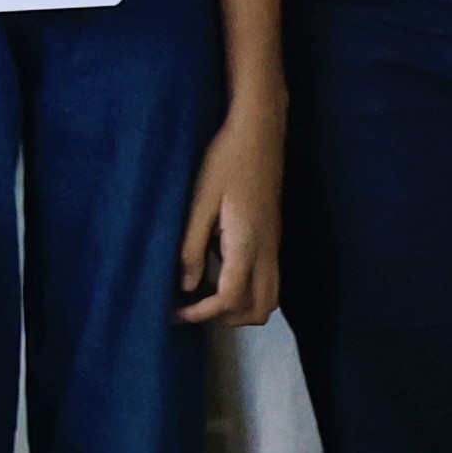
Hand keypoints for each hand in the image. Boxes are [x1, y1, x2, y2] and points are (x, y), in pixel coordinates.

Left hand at [173, 91, 282, 323]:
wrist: (260, 133)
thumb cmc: (226, 160)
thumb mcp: (200, 201)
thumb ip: (192, 246)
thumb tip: (187, 287)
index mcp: (247, 243)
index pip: (231, 298)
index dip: (204, 314)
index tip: (177, 313)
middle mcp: (267, 250)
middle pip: (259, 309)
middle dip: (226, 319)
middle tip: (192, 308)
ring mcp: (274, 245)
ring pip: (269, 299)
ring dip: (239, 308)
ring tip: (205, 296)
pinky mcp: (273, 238)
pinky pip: (268, 281)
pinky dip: (247, 292)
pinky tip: (219, 273)